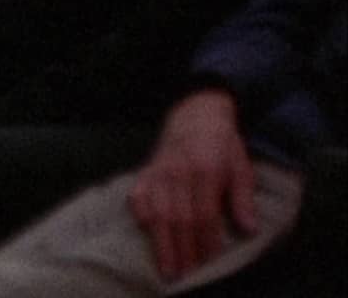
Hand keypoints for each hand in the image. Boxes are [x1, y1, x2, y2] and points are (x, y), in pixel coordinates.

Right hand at [129, 90, 256, 280]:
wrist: (195, 112)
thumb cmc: (223, 144)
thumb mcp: (242, 166)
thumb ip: (242, 198)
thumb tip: (249, 230)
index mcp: (206, 171)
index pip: (205, 214)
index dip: (206, 240)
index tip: (209, 262)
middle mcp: (178, 173)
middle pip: (178, 218)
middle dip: (181, 250)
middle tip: (183, 275)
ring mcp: (158, 172)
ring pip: (156, 212)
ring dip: (161, 242)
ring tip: (166, 267)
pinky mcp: (146, 171)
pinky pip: (138, 196)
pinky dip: (139, 213)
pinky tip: (145, 229)